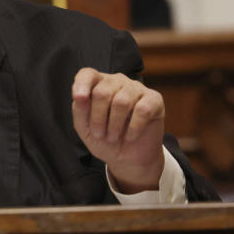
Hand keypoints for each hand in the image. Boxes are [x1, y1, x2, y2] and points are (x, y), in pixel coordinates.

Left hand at [71, 68, 165, 192]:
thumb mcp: (85, 129)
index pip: (88, 74)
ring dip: (115, 125)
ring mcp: (136, 88)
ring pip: (122, 101)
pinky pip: (143, 109)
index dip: (82, 84)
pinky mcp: (154, 99)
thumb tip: (79, 96)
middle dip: (98, 118)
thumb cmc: (104, 139)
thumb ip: (80, 111)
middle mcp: (117, 81)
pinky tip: (130, 136)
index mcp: (98, 84)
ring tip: (113, 137)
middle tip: (100, 134)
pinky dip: (134, 128)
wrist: (128, 158)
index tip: (79, 98)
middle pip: (103, 92)